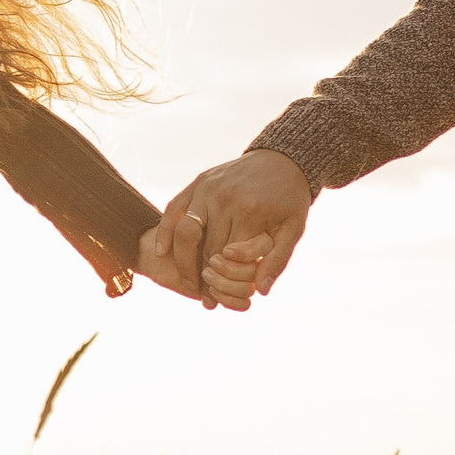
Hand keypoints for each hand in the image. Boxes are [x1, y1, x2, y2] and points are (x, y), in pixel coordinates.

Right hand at [140, 149, 312, 310]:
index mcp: (249, 212)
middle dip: (202, 275)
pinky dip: (165, 232)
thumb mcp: (293, 230)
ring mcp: (207, 188)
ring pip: (185, 232)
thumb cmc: (289, 198)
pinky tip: (161, 252)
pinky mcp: (198, 182)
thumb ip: (277, 261)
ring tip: (186, 281)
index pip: (228, 257)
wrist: (283, 158)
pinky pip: (174, 209)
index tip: (221, 296)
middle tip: (203, 294)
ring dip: (182, 260)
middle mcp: (224, 199)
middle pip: (205, 247)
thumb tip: (260, 291)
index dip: (224, 280)